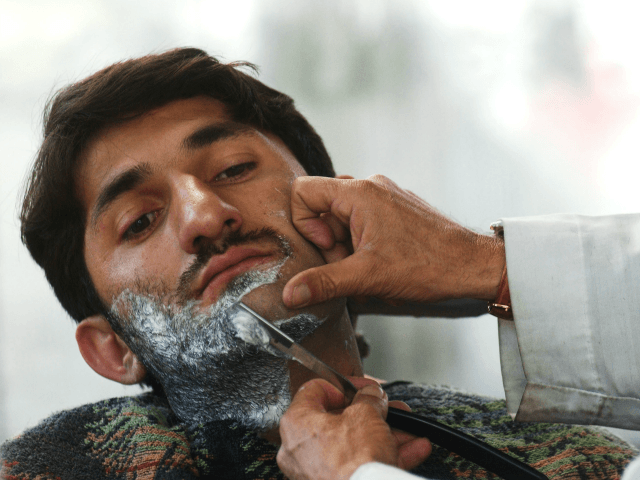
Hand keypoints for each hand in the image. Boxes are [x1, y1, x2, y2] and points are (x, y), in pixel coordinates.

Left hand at [277, 377, 430, 479]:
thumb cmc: (354, 460)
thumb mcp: (366, 414)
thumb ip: (369, 398)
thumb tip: (371, 394)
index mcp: (296, 423)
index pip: (314, 391)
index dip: (344, 385)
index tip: (364, 387)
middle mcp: (300, 448)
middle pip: (339, 420)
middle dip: (371, 412)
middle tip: (386, 407)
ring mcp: (316, 471)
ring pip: (354, 444)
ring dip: (384, 434)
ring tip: (408, 429)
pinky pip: (359, 465)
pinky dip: (384, 456)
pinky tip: (412, 449)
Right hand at [283, 175, 504, 307]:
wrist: (473, 264)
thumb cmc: (428, 264)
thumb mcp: (367, 277)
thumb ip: (323, 282)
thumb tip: (290, 294)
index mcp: (358, 193)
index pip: (303, 191)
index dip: (305, 223)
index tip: (328, 247)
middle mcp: (370, 187)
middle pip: (322, 207)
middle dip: (329, 240)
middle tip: (351, 264)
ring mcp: (385, 196)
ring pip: (342, 216)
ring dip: (345, 244)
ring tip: (367, 266)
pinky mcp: (395, 209)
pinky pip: (362, 220)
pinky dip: (362, 242)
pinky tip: (379, 262)